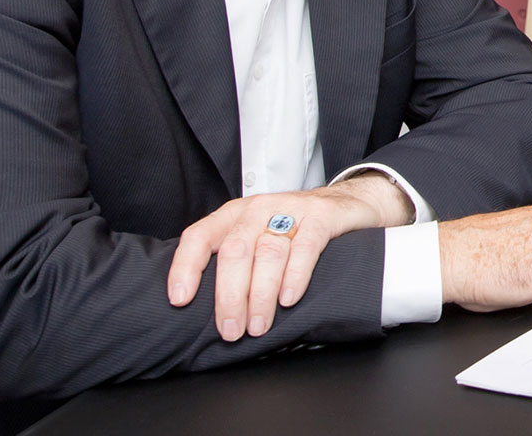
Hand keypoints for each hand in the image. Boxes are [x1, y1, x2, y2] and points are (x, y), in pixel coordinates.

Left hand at [167, 172, 412, 340]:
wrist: (351, 203)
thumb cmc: (296, 229)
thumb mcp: (259, 237)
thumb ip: (238, 262)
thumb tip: (209, 308)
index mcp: (234, 215)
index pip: (199, 237)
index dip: (186, 268)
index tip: (180, 300)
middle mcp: (259, 208)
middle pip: (235, 251)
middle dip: (230, 295)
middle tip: (231, 329)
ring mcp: (292, 209)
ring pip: (268, 252)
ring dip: (260, 295)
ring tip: (259, 325)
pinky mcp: (322, 216)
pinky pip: (305, 247)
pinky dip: (295, 276)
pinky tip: (289, 299)